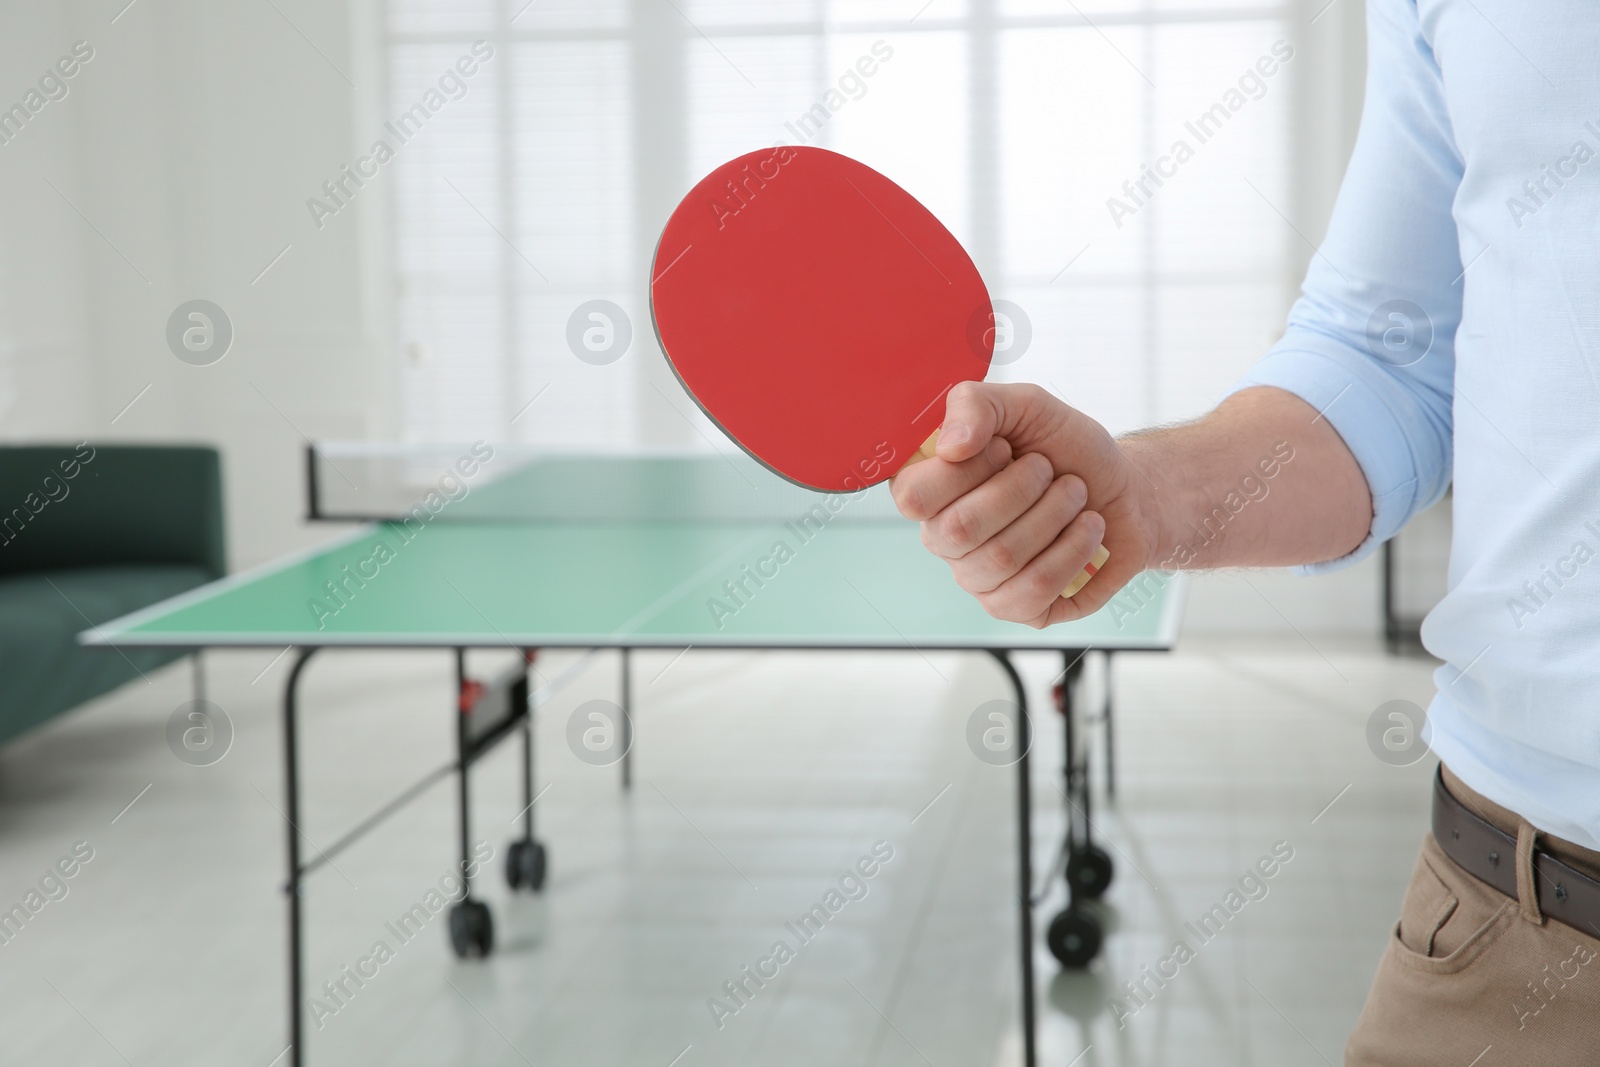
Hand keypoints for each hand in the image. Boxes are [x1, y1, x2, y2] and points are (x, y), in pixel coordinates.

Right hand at [890, 382, 1156, 626]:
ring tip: (1075, 496)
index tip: (1005, 448)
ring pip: (1003, 558)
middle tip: (1050, 472)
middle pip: (960, 529)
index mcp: (932, 489)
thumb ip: (977, 405)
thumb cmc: (1067, 449)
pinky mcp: (1014, 607)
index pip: (912, 496)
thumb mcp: (1026, 405)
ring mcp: (976, 578)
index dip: (966, 469)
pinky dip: (1073, 550)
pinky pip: (1033, 590)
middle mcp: (944, 537)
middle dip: (1023, 489)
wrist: (1124, 489)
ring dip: (1055, 514)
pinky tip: (1085, 530)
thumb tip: (949, 445)